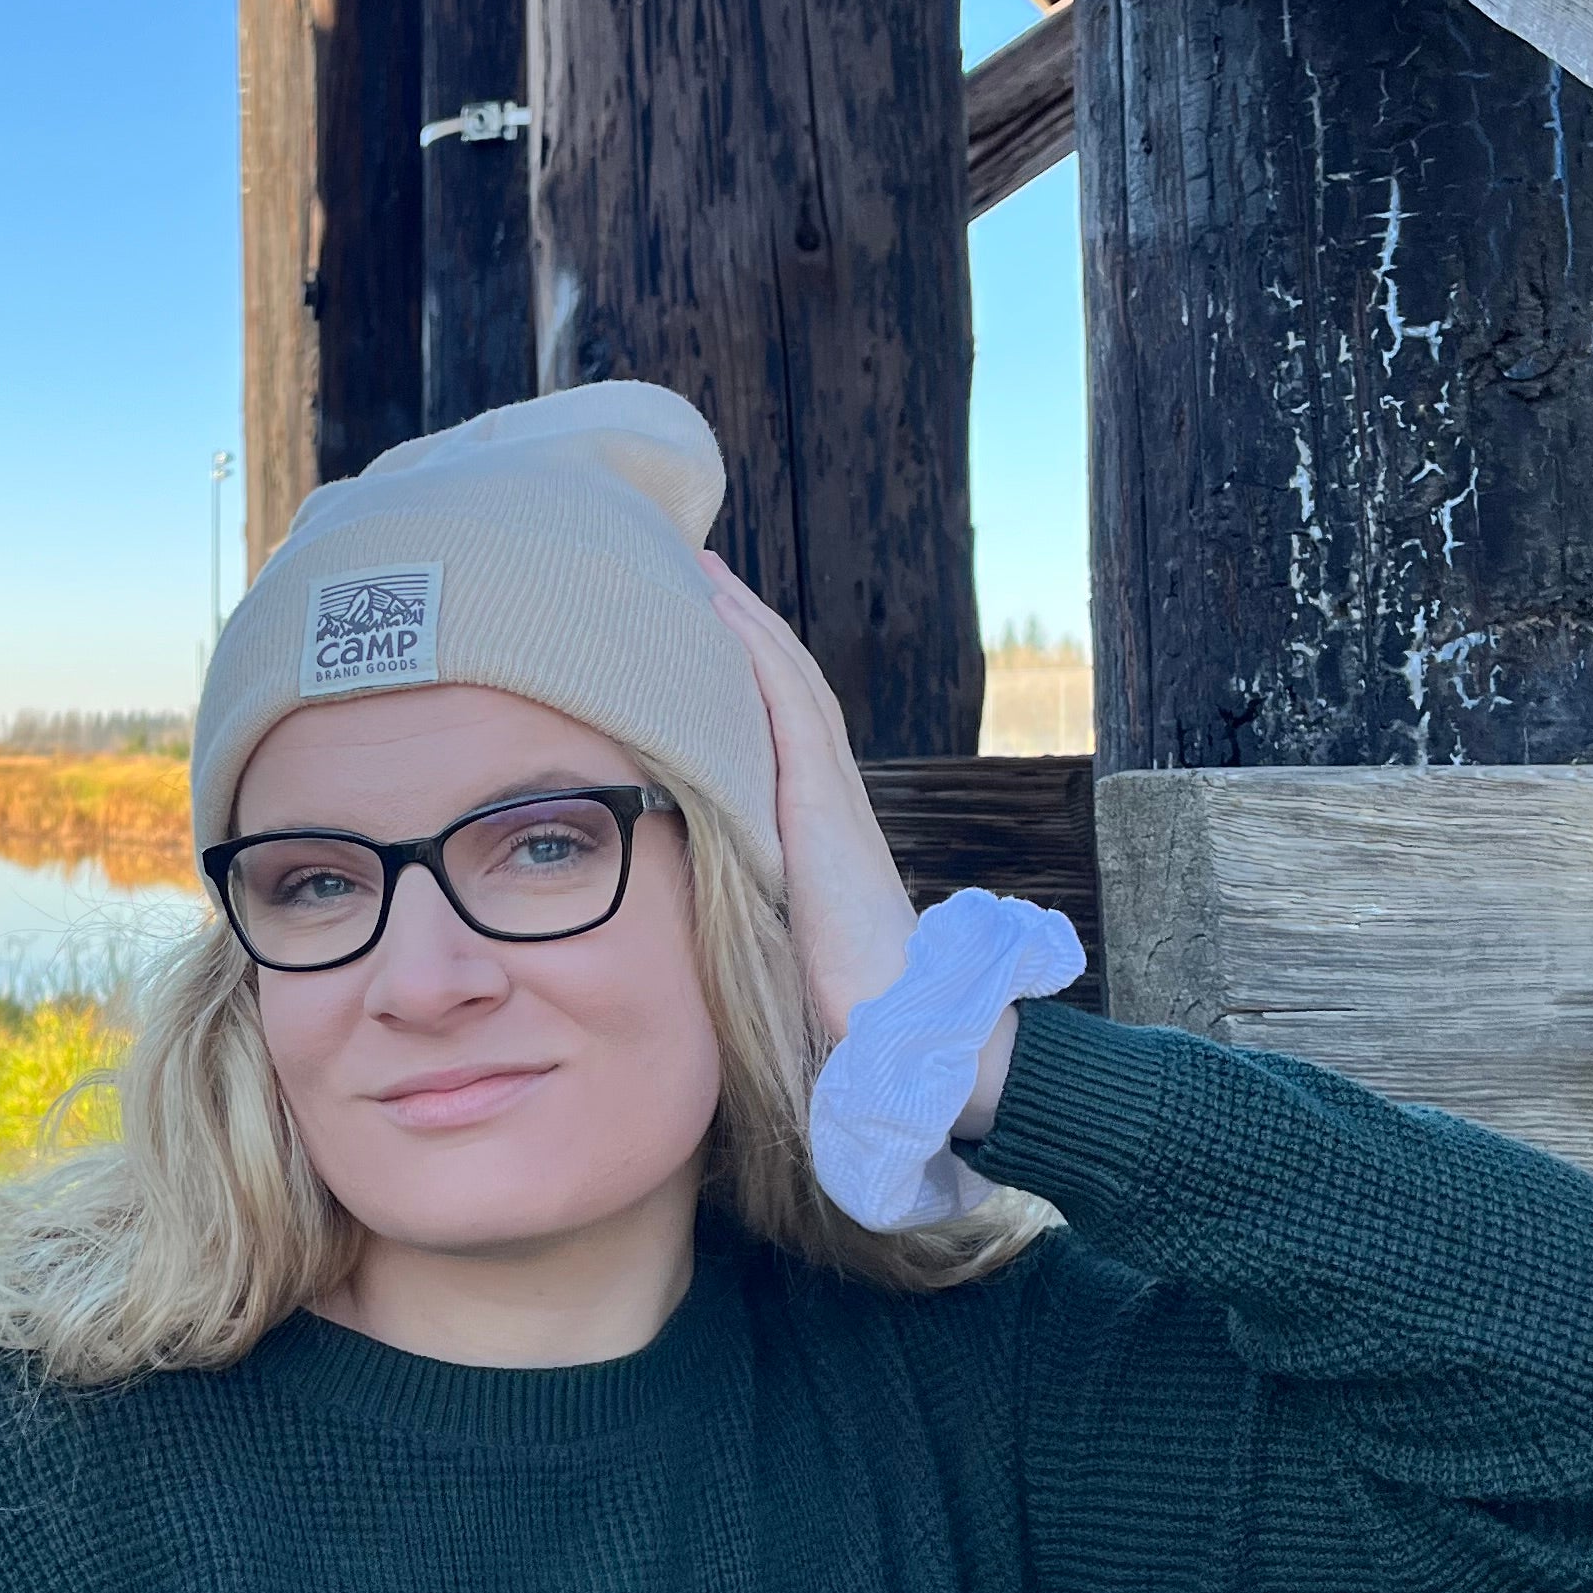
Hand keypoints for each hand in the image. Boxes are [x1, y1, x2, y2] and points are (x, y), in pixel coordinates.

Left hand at [703, 557, 917, 1044]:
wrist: (896, 1020)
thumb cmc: (840, 997)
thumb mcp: (781, 933)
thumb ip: (751, 902)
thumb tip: (696, 901)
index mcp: (819, 822)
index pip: (783, 724)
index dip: (750, 669)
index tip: (709, 626)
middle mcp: (830, 795)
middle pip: (788, 685)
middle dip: (746, 626)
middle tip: (702, 571)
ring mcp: (830, 795)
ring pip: (790, 684)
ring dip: (749, 624)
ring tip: (707, 574)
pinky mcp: (821, 806)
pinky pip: (789, 711)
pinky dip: (759, 659)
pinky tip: (726, 620)